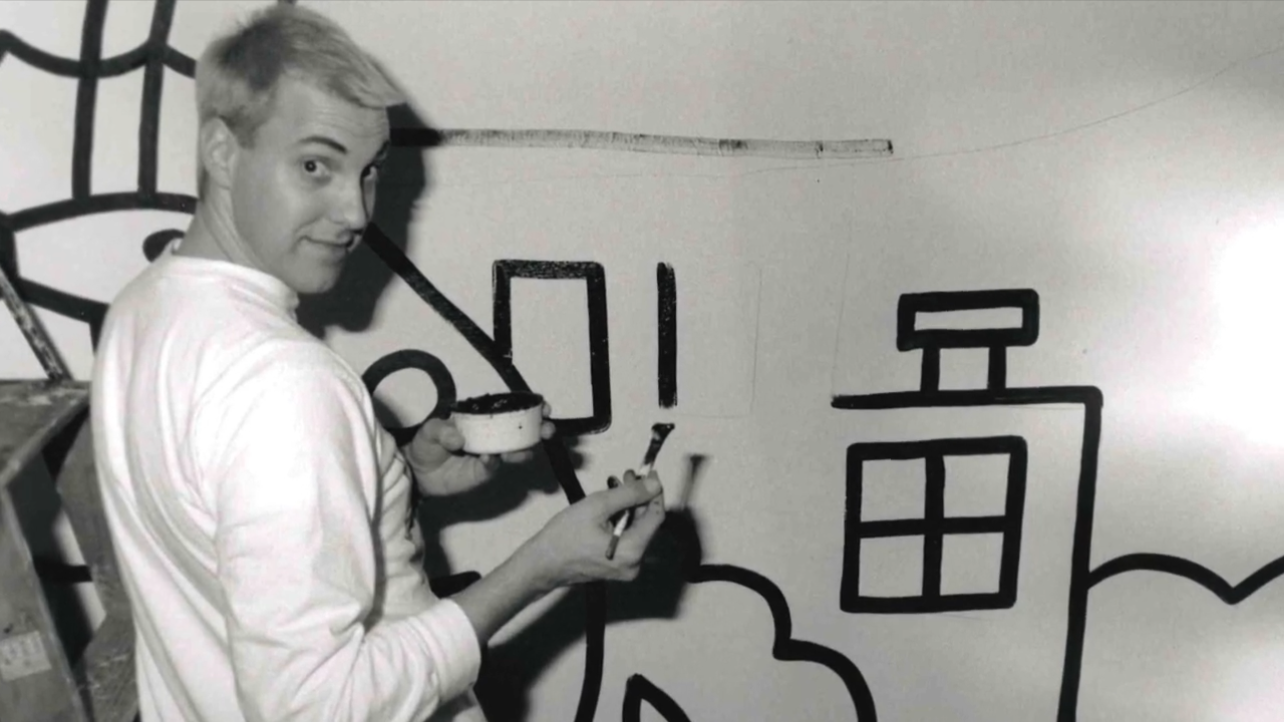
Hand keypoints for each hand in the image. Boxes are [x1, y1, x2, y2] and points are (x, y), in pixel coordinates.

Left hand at [405, 402, 555, 495]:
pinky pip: (493, 467)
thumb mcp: (429, 430)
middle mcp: (493, 435)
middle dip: (540, 430)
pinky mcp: (483, 473)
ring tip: (521, 451)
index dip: (531, 408)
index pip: (512, 410)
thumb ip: (441, 430)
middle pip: (523, 431)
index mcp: (485, 418)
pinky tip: (488, 459)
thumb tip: (458, 437)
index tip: (543, 407)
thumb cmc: (427, 443)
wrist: (417, 471)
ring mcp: (491, 454)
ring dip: (524, 450)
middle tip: (547, 430)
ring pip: (515, 451)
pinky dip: (493, 462)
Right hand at [522, 470, 665, 590]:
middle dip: (638, 497)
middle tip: (626, 476)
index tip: (649, 473)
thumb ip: (630, 494)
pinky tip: (610, 507)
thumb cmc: (564, 536)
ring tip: (614, 488)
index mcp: (632, 551)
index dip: (655, 492)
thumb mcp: (597, 506)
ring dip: (628, 507)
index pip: (656, 516)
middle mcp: (634, 563)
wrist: (541, 564)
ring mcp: (625, 567)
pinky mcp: (615, 566)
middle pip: (646, 523)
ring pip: (636, 529)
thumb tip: (654, 483)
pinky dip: (621, 520)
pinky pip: (626, 538)